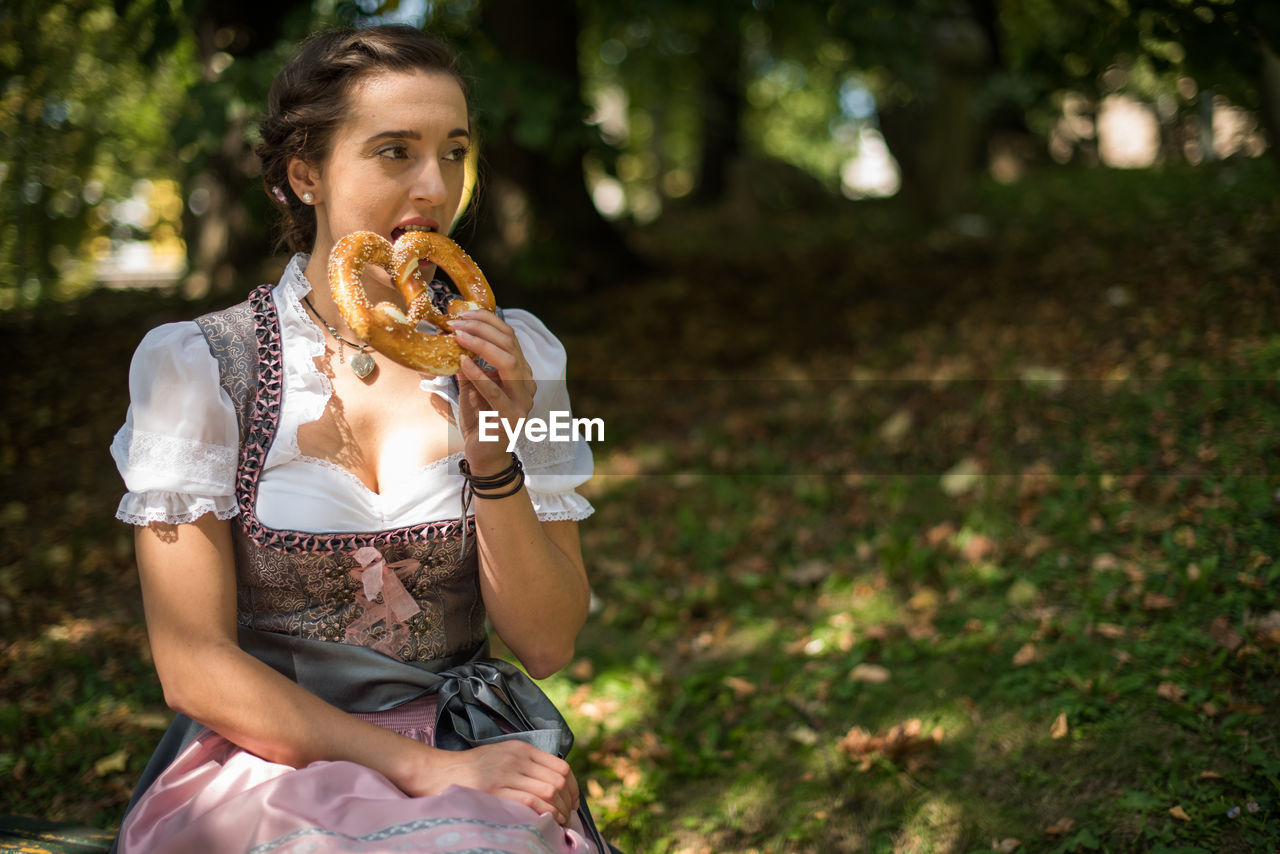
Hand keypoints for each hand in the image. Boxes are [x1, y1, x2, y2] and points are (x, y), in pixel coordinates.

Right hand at [401, 741, 579, 825]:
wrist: (438, 772)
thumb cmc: (471, 769)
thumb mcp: (502, 755)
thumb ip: (525, 764)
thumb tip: (553, 785)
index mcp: (521, 749)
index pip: (561, 766)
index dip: (573, 787)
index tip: (572, 801)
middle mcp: (517, 759)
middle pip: (558, 780)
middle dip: (569, 801)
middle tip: (568, 815)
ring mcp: (506, 774)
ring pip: (548, 791)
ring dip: (560, 810)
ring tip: (560, 820)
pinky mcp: (495, 790)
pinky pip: (530, 801)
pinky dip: (545, 813)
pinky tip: (547, 821)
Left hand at [450, 311, 536, 472]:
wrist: (483, 455)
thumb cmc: (478, 420)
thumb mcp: (470, 387)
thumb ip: (468, 365)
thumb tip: (452, 339)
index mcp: (520, 373)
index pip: (510, 337)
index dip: (487, 321)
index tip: (462, 314)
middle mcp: (527, 384)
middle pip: (511, 345)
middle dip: (482, 329)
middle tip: (456, 323)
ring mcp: (523, 401)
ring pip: (510, 362)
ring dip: (482, 346)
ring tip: (458, 336)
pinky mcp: (513, 418)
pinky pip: (497, 392)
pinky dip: (479, 375)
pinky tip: (462, 363)